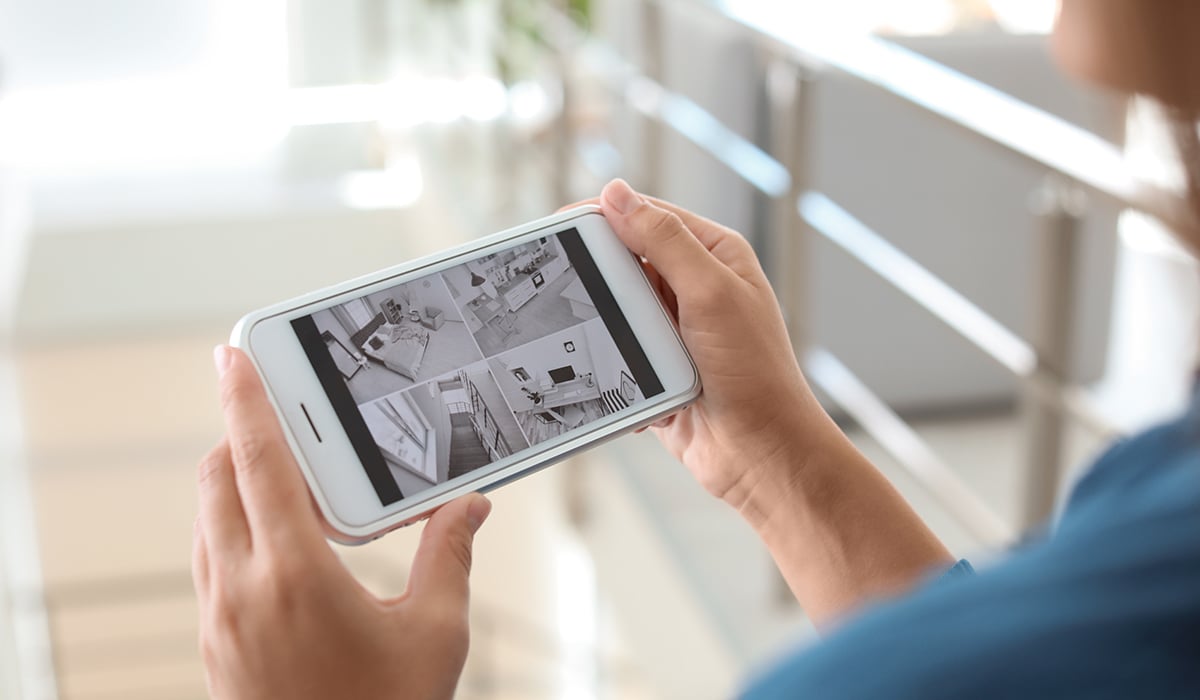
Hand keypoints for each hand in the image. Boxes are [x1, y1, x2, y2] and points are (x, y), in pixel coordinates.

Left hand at [192, 346, 491, 699]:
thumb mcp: (435, 632)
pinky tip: (286, 549)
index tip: (235, 354)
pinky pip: (210, 562)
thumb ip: (450, 556)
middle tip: (279, 415)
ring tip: (292, 482)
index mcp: (293, 574)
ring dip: (235, 487)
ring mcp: (218, 620)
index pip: (259, 461)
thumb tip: (471, 507)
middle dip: (239, 437)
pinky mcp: (215, 644)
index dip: (247, 399)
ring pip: (207, 522)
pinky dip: (235, 532)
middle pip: (216, 481)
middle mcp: (239, 589)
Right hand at [594, 180, 831, 511]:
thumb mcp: (710, 292)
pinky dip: (608, 360)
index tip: (563, 220)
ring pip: (617, 309)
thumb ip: (664, 241)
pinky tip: (607, 369)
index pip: (650, 218)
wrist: (760, 454)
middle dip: (597, 271)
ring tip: (587, 330)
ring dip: (603, 322)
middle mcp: (696, 289)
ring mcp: (675, 330)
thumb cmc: (755, 374)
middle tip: (560, 275)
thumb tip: (618, 194)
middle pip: (627, 261)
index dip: (606, 214)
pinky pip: (618, 352)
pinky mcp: (658, 369)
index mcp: (715, 257)